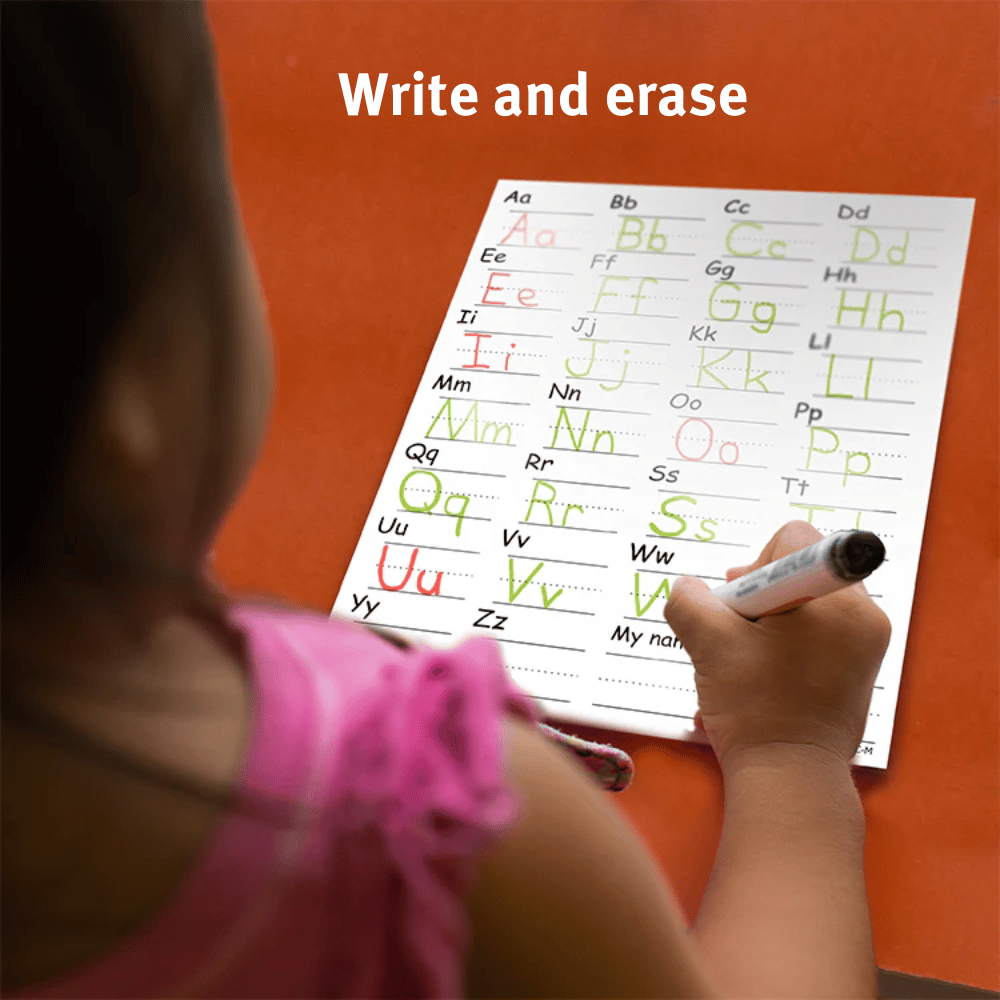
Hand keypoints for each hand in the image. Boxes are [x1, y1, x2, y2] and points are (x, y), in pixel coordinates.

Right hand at [664, 521, 890, 768]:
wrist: (788, 780)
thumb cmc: (755, 710)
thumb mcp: (708, 644)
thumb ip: (688, 600)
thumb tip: (688, 588)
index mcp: (839, 601)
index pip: (792, 540)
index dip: (753, 566)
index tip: (739, 608)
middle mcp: (864, 616)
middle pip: (798, 570)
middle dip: (758, 597)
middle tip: (737, 635)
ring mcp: (865, 646)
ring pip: (802, 603)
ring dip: (766, 623)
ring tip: (746, 662)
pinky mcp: (857, 670)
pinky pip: (814, 634)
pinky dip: (783, 645)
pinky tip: (759, 677)